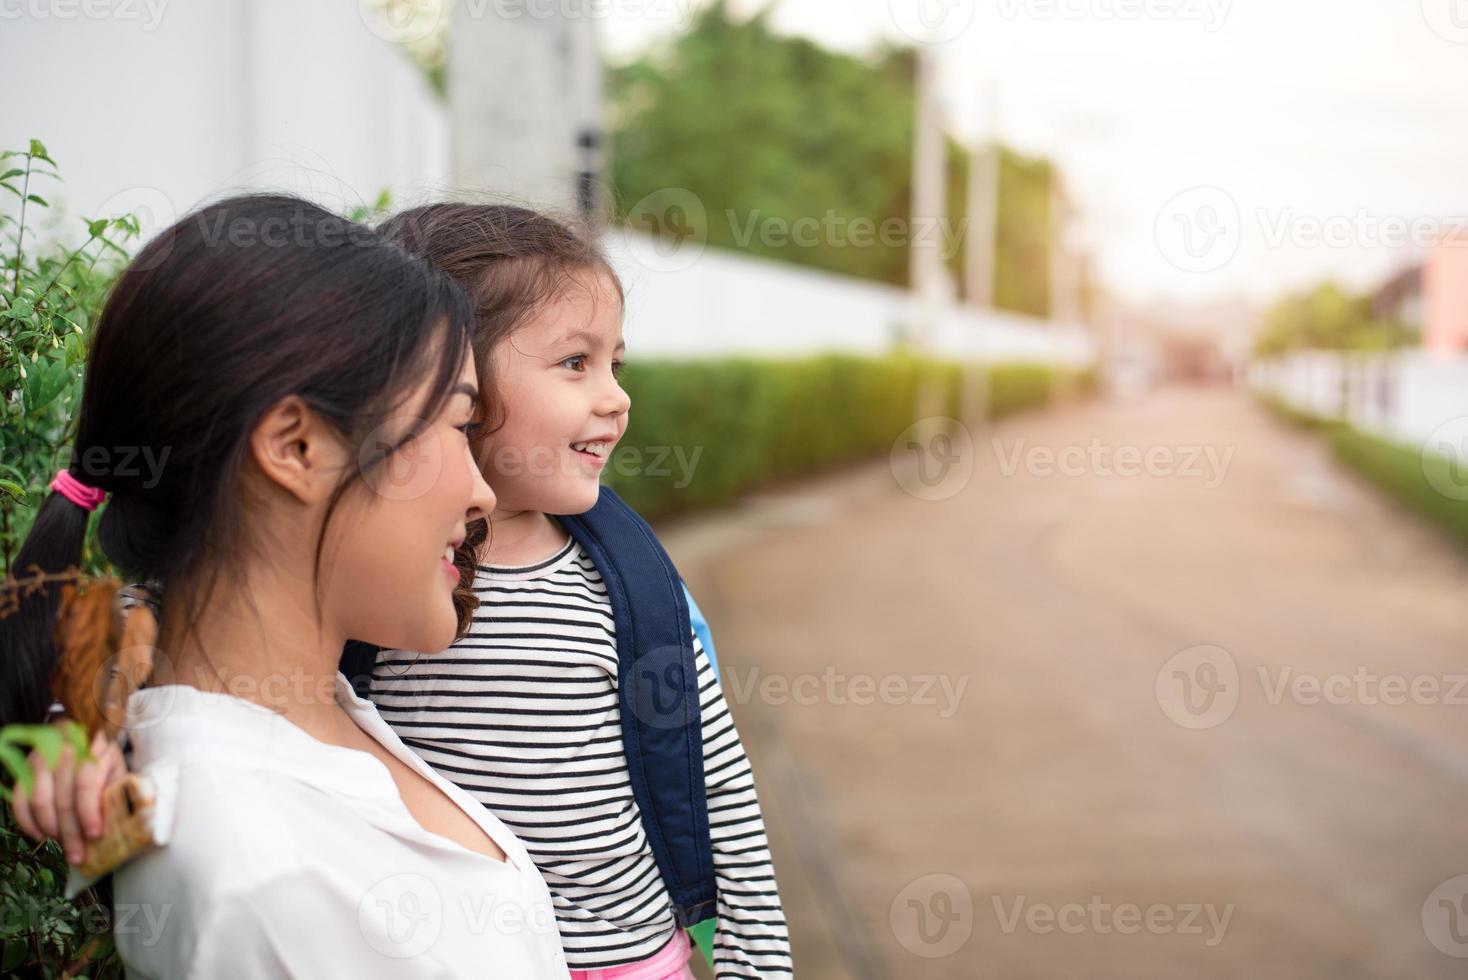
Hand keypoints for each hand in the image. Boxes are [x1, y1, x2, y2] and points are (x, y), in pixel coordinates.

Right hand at [11, 730, 126, 864]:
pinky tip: (42, 835)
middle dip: (71, 832)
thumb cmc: (103, 757)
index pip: (86, 783)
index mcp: (94, 746)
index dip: (89, 812)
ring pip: (40, 800)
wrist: (81, 731)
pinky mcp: (24, 767)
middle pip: (63, 797)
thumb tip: (118, 827)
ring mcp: (41, 757)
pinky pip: (20, 799)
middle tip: (78, 855)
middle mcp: (64, 749)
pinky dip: (28, 822)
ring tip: (65, 845)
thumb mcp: (118, 768)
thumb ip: (117, 792)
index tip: (94, 835)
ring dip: (51, 829)